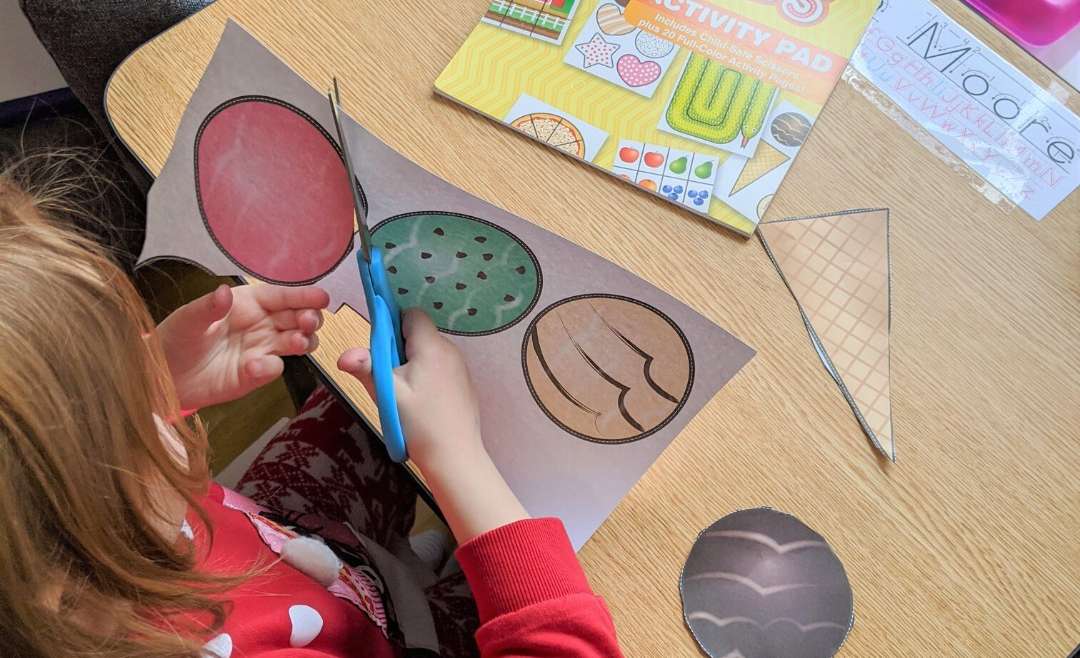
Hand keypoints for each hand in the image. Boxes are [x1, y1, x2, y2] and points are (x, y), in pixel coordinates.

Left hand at [158, 284, 328, 409]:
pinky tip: (256, 366)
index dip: (303, 296)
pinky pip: (273, 369)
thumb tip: (224, 292)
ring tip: (298, 343)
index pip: (281, 296)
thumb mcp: (187, 320)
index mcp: (247, 303)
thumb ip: (208, 307)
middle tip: (309, 322)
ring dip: (303, 341)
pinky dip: (270, 368)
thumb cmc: (175, 339)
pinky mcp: (256, 374)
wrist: (163, 377)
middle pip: (296, 318)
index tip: (321, 298)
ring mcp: (261, 349)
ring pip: (296, 342)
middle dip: (309, 318)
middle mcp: (261, 324)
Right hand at [338, 309, 527, 541]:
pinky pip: (441, 370)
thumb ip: (366, 368)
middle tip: (389, 377)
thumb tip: (343, 355)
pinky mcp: (464, 385)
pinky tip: (421, 405)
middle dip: (400, 349)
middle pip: (420, 335)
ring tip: (404, 395)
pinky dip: (427, 378)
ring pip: (429, 353)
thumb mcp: (388, 394)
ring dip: (413, 365)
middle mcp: (450, 351)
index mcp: (432, 346)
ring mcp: (460, 368)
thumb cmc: (419, 422)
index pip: (412, 315)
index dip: (392, 325)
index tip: (381, 348)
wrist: (455, 456)